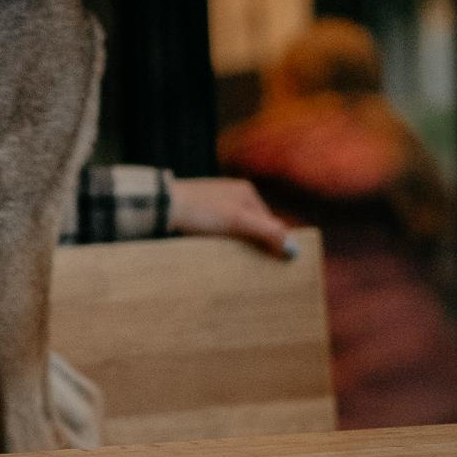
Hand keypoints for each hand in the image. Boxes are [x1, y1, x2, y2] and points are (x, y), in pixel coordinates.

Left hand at [166, 177, 296, 257]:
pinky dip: (224, 240)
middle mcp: (233, 193)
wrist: (163, 205)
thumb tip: (293, 247)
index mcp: (246, 191)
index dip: (273, 242)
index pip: (269, 221)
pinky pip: (220, 229)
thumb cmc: (201, 211)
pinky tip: (219, 249)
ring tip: (238, 259)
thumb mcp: (239, 221)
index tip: (276, 262)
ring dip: (239, 243)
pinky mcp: (200, 211)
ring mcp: (216, 201)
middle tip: (259, 265)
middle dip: (257, 243)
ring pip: (237, 228)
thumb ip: (267, 232)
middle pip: (254, 224)